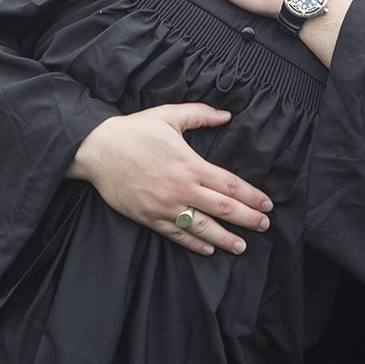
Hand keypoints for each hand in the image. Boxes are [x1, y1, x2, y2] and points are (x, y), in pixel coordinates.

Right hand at [67, 103, 272, 255]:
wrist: (97, 150)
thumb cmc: (133, 131)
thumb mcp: (168, 115)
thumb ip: (199, 114)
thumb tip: (226, 115)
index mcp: (190, 165)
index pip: (230, 186)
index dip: (252, 196)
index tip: (267, 204)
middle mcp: (182, 189)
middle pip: (223, 209)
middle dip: (247, 219)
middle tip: (264, 225)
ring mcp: (165, 206)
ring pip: (203, 227)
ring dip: (225, 238)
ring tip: (242, 246)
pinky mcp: (149, 217)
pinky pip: (176, 234)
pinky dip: (194, 243)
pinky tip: (208, 249)